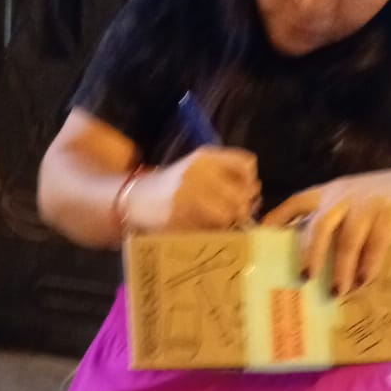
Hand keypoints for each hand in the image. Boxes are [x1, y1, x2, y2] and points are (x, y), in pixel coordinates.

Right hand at [127, 147, 260, 231]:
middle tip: (234, 214)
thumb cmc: (173, 185)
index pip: (247, 165)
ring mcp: (188, 195)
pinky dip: (212, 233)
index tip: (244, 191)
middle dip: (243, 207)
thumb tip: (255, 192)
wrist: (135, 199)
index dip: (250, 182)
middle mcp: (198, 172)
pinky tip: (204, 229)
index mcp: (205, 157)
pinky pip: (210, 229)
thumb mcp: (198, 168)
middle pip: (243, 194)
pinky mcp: (180, 217)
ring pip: (229, 214)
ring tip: (218, 222)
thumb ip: (227, 173)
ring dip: (229, 222)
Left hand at [263, 165, 390, 293]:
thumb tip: (308, 262)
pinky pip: (376, 243)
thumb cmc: (381, 203)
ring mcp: (369, 203)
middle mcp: (345, 196)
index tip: (261, 236)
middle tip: (304, 278)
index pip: (297, 202)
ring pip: (347, 239)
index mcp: (330, 193)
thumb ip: (333, 223)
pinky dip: (369, 265)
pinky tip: (364, 282)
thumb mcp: (353, 203)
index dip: (277, 218)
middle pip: (320, 225)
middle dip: (310, 254)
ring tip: (337, 292)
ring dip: (341, 268)